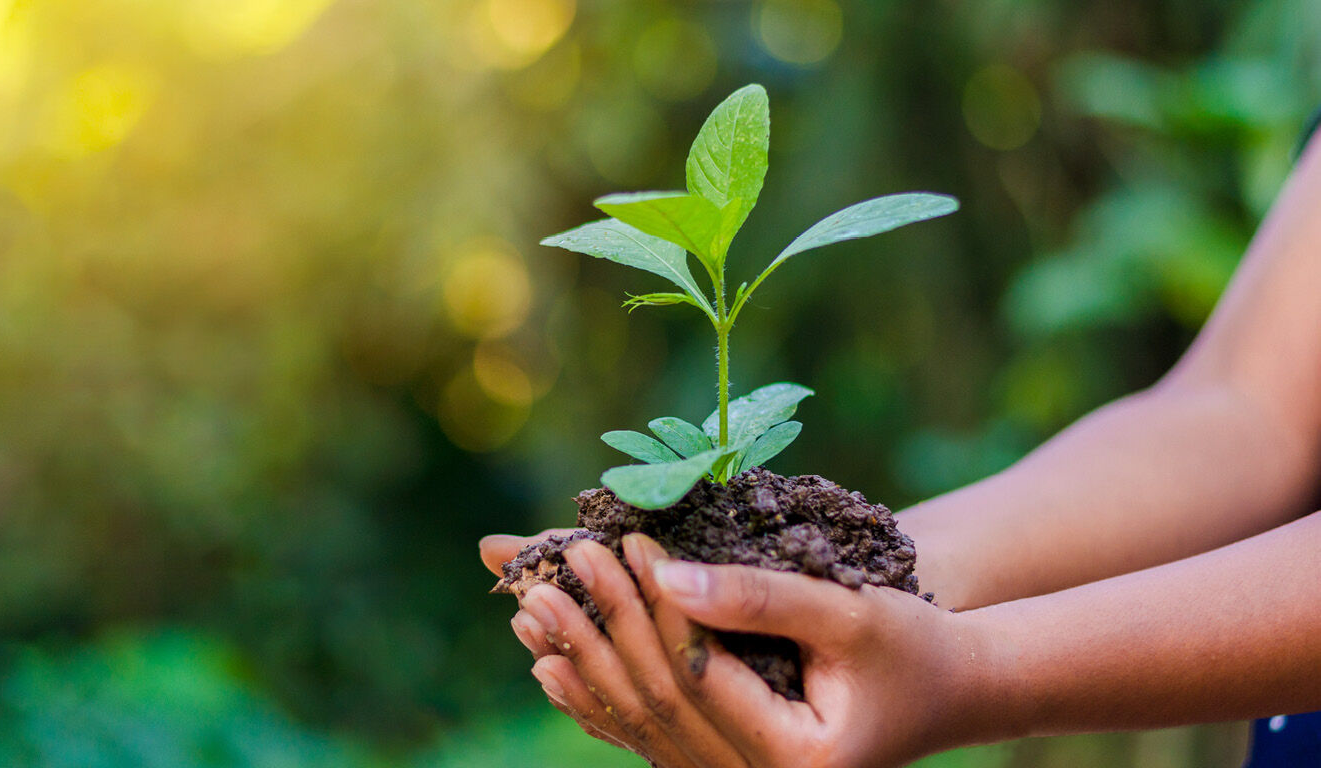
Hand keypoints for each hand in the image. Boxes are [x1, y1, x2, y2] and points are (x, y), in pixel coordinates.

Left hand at [511, 533, 1011, 767]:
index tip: (616, 542)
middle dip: (599, 635)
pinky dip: (598, 700)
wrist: (948, 692)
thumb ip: (760, 598)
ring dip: (582, 668)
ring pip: (642, 727)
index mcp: (796, 762)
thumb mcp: (848, 613)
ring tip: (527, 615)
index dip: (652, 608)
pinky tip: (552, 667)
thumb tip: (667, 575)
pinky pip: (650, 738)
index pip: (699, 679)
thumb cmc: (912, 646)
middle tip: (544, 576)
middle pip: (657, 707)